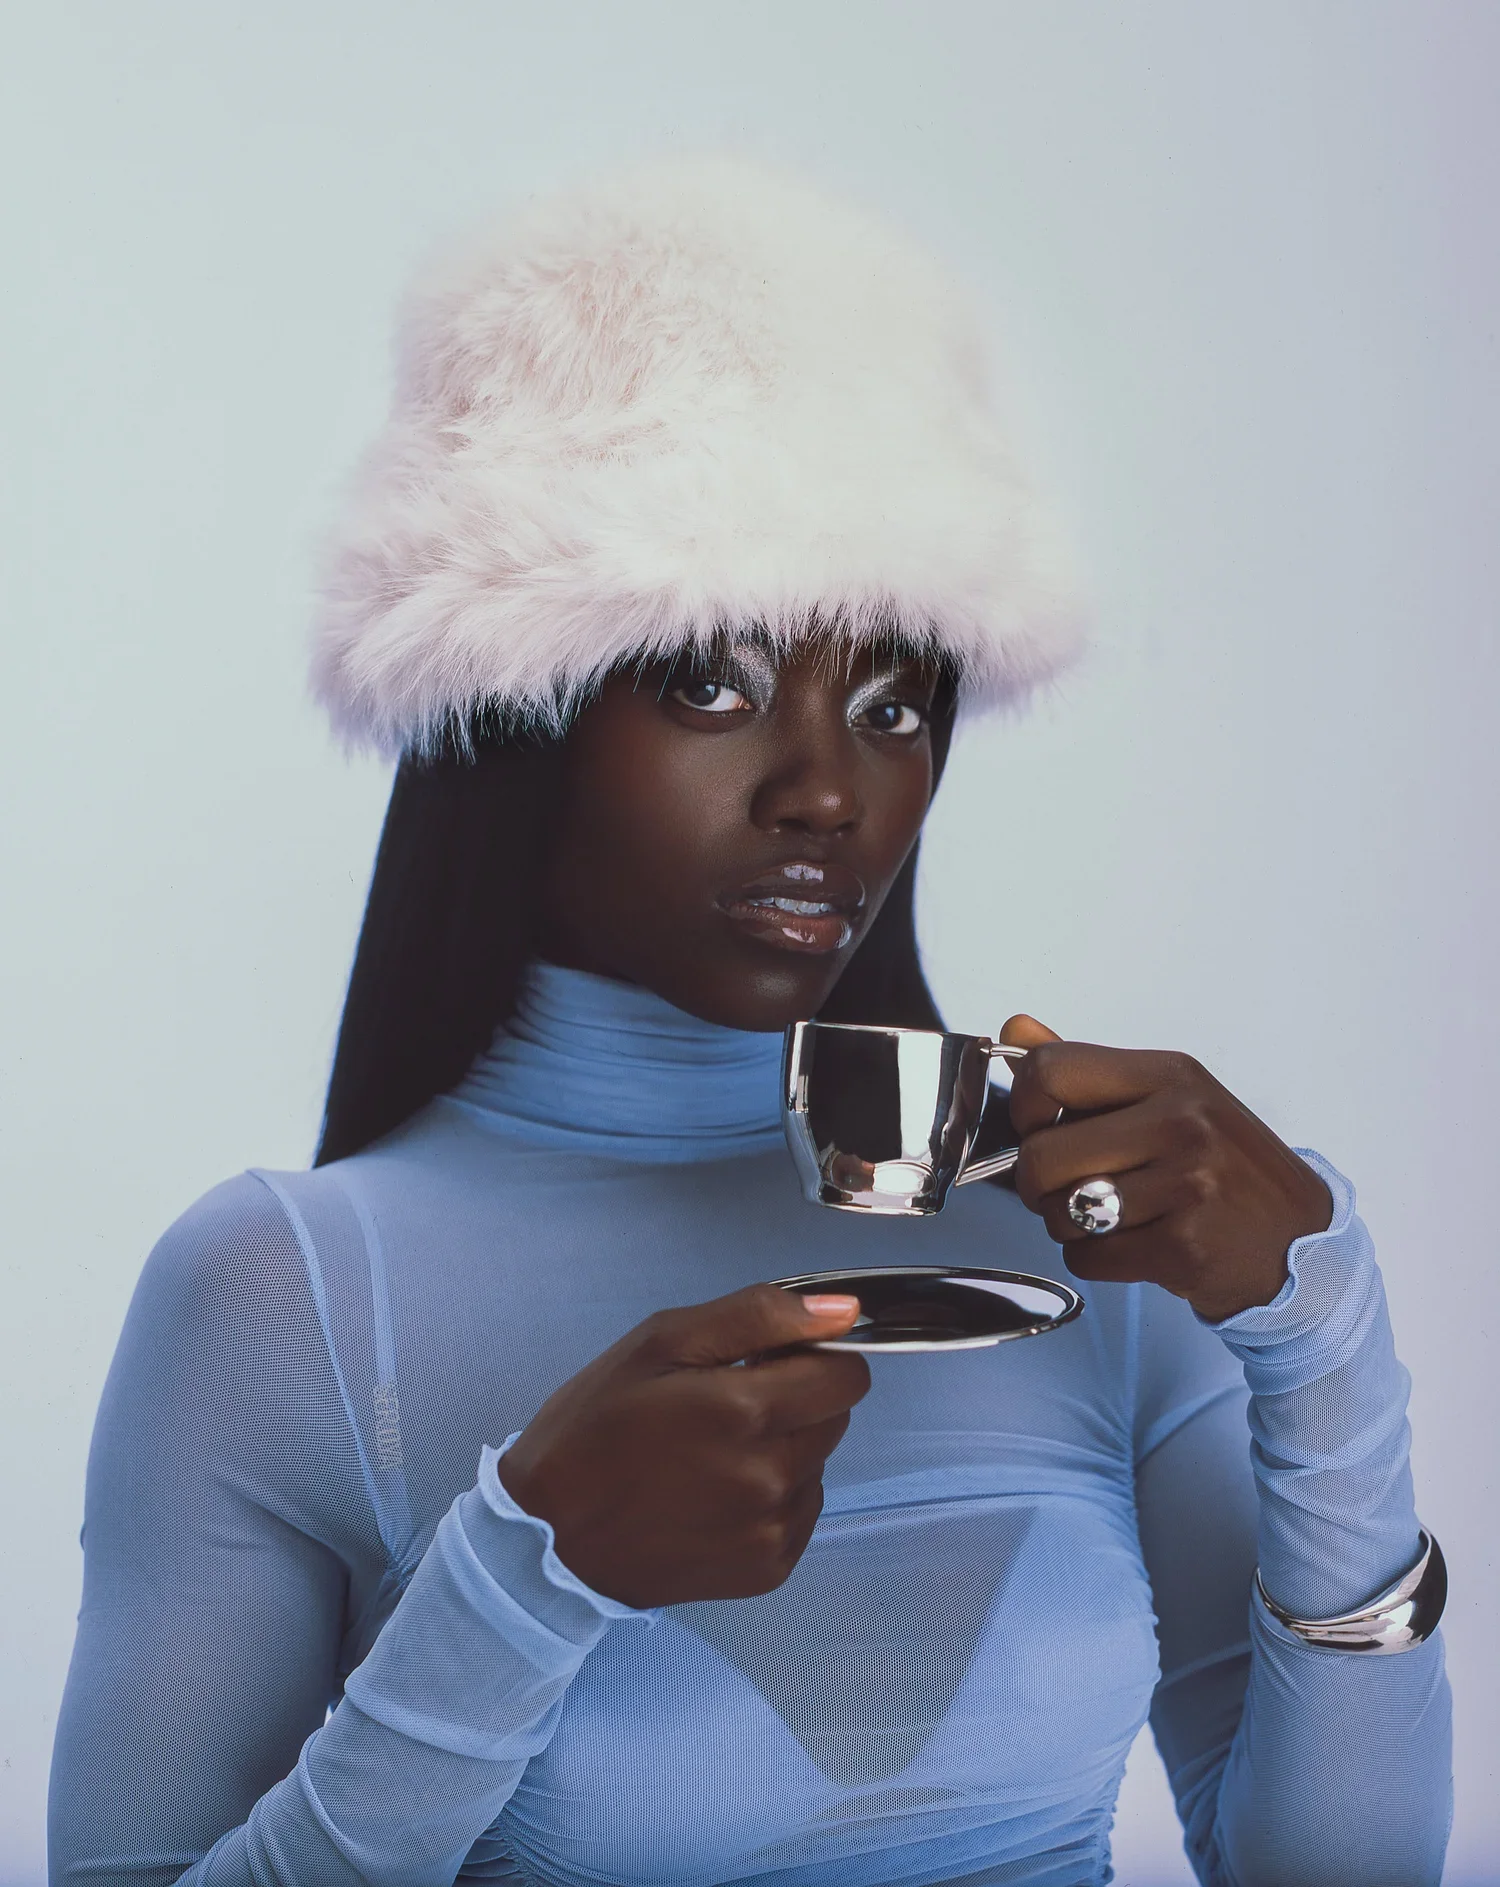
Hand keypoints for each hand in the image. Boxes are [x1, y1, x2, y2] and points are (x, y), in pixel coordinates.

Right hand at [497, 1285, 870, 1607]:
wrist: (548, 1537)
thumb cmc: (594, 1427)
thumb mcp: (660, 1342)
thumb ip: (759, 1316)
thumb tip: (843, 1312)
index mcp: (747, 1411)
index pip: (847, 1375)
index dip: (809, 1357)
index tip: (763, 1362)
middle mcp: (772, 1476)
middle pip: (836, 1417)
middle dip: (796, 1400)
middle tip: (725, 1405)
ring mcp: (773, 1529)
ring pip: (818, 1464)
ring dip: (784, 1449)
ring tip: (712, 1453)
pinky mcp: (769, 1570)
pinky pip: (801, 1513)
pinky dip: (772, 1498)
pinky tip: (716, 1494)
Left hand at [998, 1015, 1333, 1323]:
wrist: (1300, 1243)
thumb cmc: (1224, 1170)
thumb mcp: (1167, 1101)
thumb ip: (1086, 1072)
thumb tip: (1016, 1030)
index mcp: (1169, 1075)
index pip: (1049, 1071)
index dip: (1025, 1110)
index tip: (1042, 1129)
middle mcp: (1181, 1120)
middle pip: (1042, 1154)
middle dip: (1038, 1185)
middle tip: (1068, 1188)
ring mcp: (1188, 1183)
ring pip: (1059, 1212)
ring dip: (1070, 1226)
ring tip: (1115, 1217)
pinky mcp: (1185, 1245)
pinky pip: (1088, 1257)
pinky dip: (1096, 1260)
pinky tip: (1136, 1246)